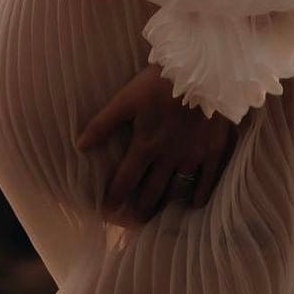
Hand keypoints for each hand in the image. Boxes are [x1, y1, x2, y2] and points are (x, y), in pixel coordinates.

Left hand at [74, 61, 238, 225]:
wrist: (203, 71)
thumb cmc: (161, 82)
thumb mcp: (127, 98)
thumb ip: (103, 123)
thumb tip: (80, 146)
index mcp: (145, 146)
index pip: (125, 181)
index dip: (114, 198)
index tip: (106, 213)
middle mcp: (168, 158)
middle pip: (151, 193)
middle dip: (139, 210)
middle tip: (131, 223)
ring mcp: (192, 157)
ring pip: (176, 191)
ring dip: (164, 206)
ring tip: (156, 217)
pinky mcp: (213, 151)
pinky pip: (206, 182)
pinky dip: (198, 196)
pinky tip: (193, 204)